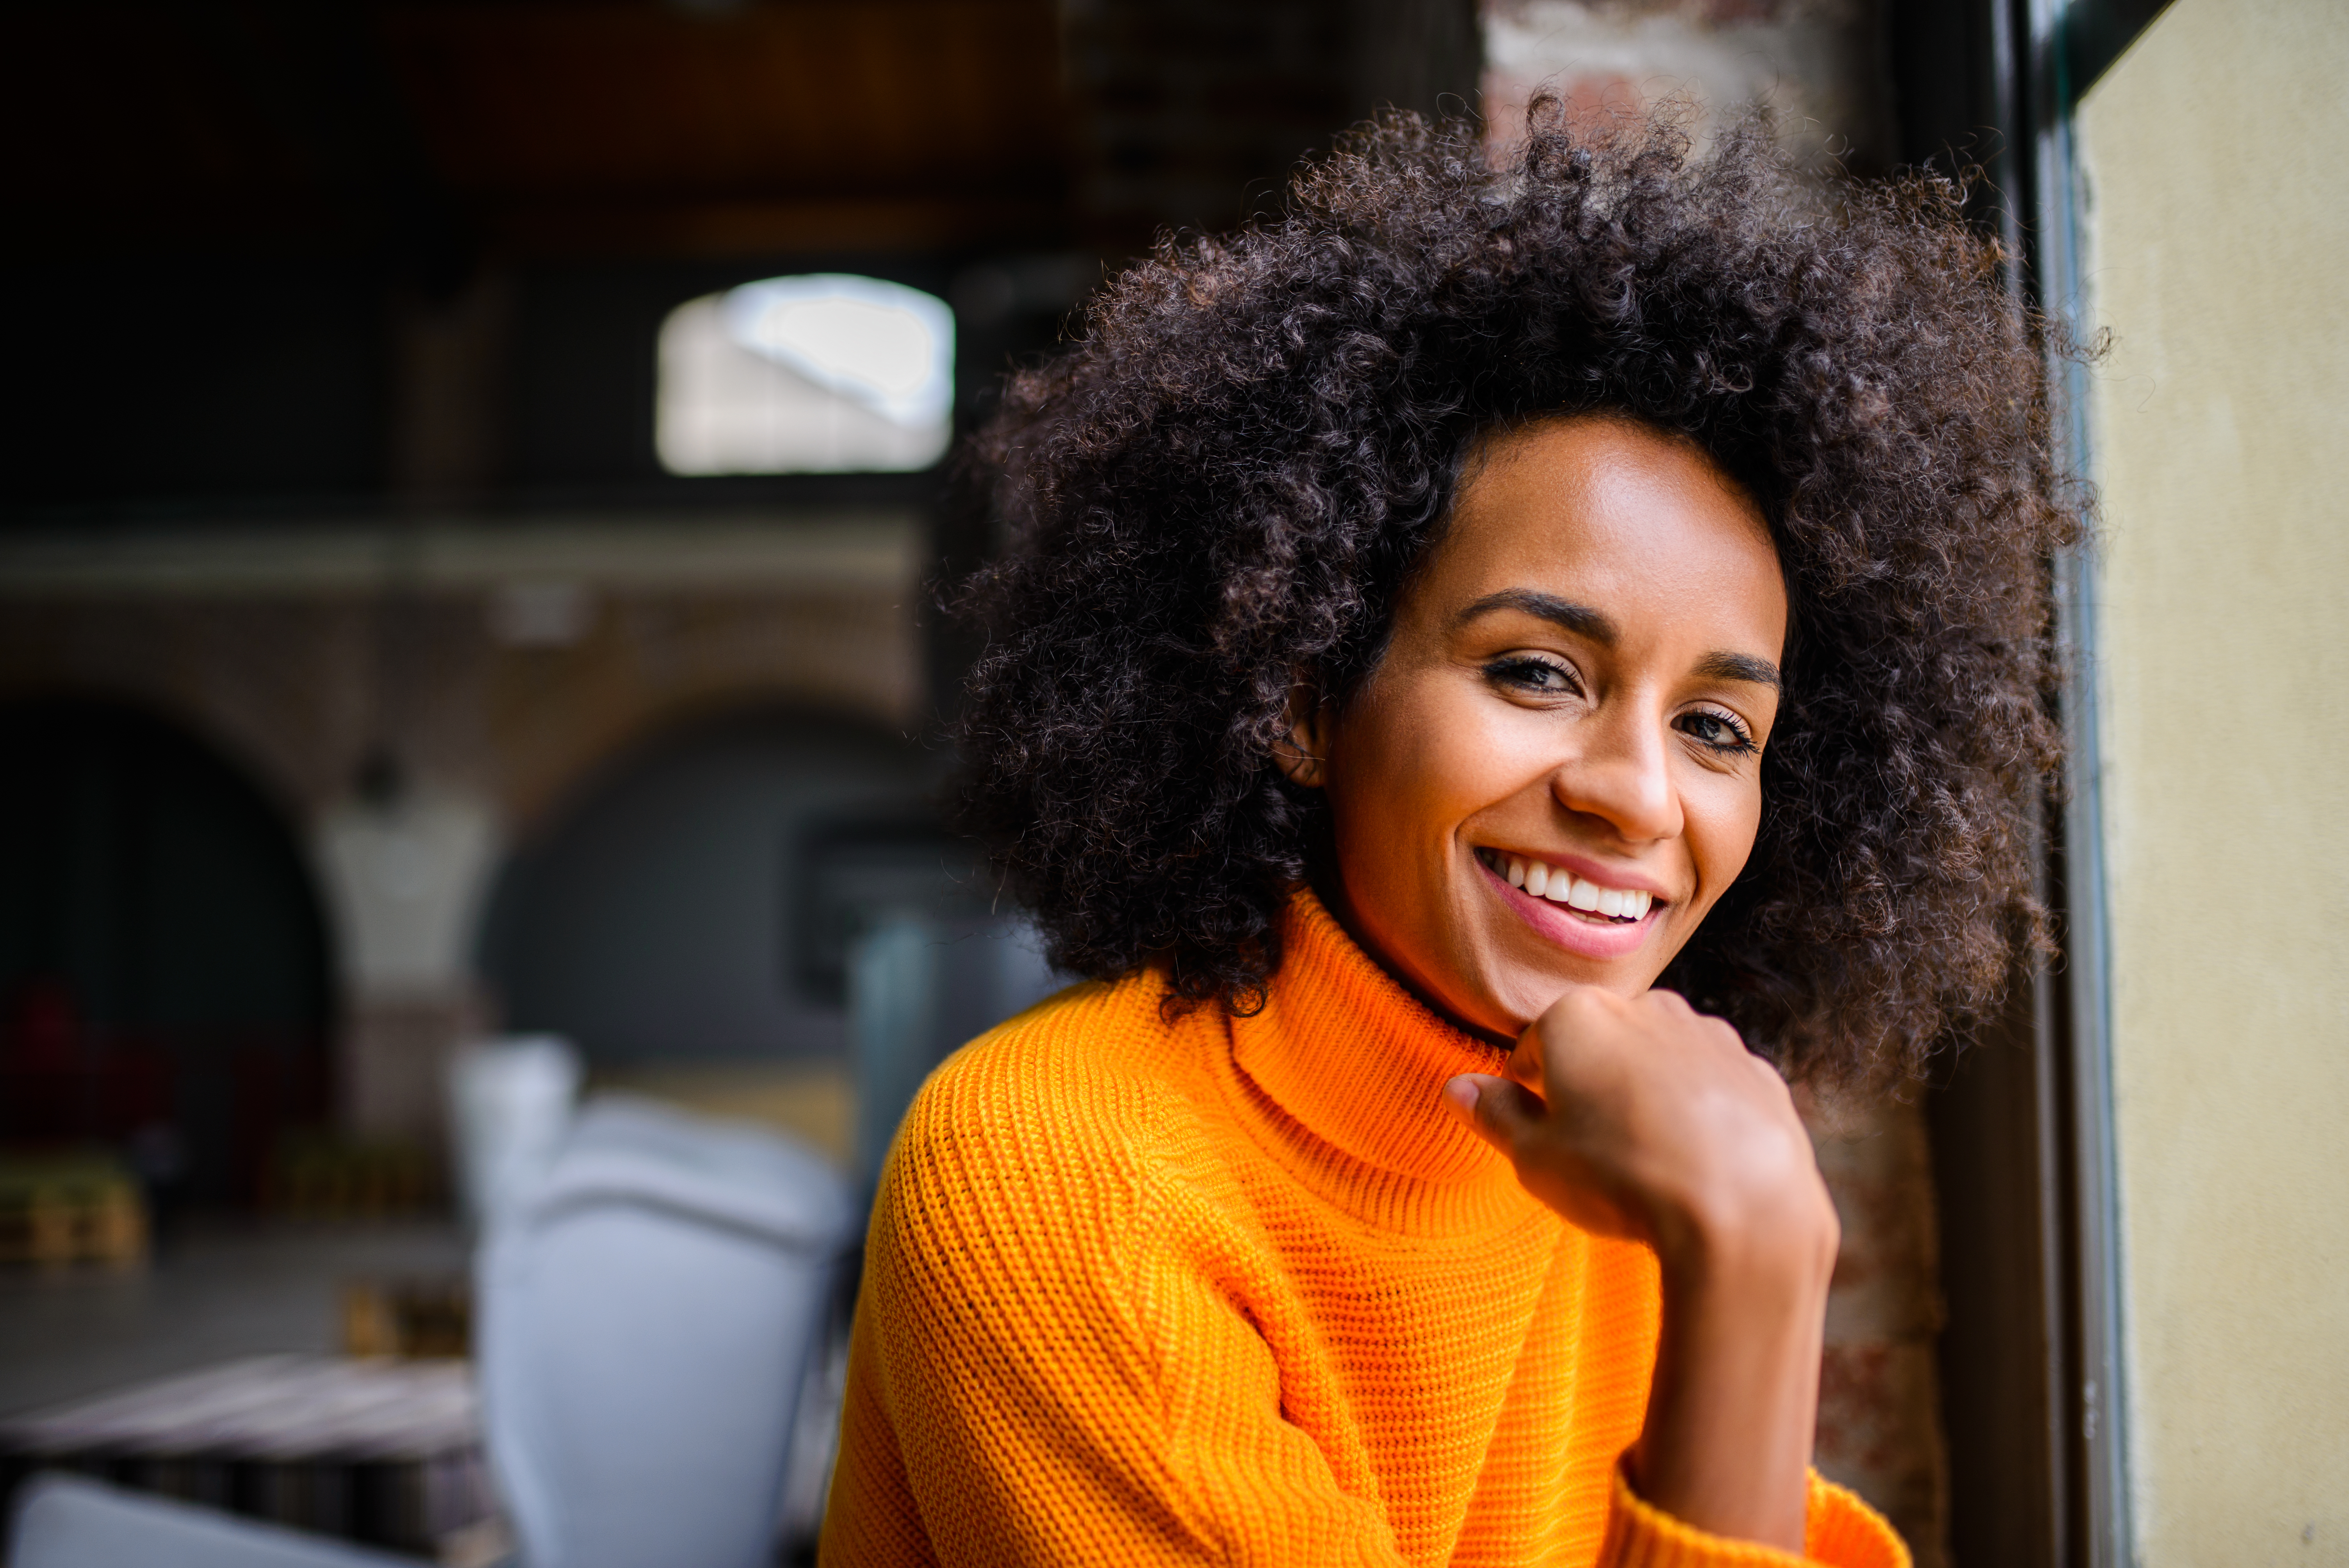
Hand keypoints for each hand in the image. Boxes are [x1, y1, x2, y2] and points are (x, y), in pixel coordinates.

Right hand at [1441, 985, 1832, 1270]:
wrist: (1745, 1212)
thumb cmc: (1624, 1180)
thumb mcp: (1535, 1160)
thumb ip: (1495, 1115)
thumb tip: (1457, 1088)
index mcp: (1580, 1015)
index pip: (1533, 1047)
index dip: (1531, 1095)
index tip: (1545, 1136)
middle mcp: (1648, 1007)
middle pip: (1602, 1046)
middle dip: (1594, 1087)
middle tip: (1596, 1153)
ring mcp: (1711, 1036)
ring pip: (1661, 1062)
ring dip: (1649, 1098)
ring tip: (1651, 1163)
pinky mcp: (1758, 1072)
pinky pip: (1714, 1088)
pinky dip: (1703, 1115)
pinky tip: (1700, 1165)